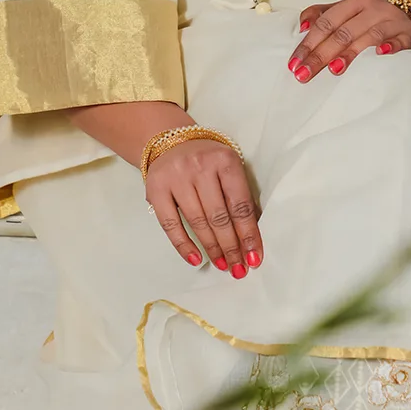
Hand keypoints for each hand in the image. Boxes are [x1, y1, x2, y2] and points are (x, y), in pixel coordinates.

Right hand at [145, 138, 261, 279]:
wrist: (169, 141)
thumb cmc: (206, 160)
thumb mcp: (228, 167)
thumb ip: (238, 195)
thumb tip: (251, 235)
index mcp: (225, 160)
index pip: (240, 204)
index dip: (248, 234)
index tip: (254, 257)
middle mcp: (201, 167)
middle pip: (219, 216)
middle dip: (231, 246)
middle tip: (239, 268)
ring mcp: (177, 177)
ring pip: (197, 221)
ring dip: (212, 248)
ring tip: (224, 265)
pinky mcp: (156, 189)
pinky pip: (170, 224)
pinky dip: (184, 245)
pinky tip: (196, 259)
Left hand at [287, 0, 410, 82]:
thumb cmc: (376, 23)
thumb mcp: (350, 14)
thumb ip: (324, 16)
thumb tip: (301, 26)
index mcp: (356, 2)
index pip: (327, 22)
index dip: (309, 43)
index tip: (294, 63)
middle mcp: (374, 8)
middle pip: (343, 32)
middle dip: (321, 54)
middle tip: (305, 74)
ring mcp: (394, 22)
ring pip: (368, 36)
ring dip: (351, 53)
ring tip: (335, 69)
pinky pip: (400, 41)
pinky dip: (391, 47)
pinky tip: (380, 55)